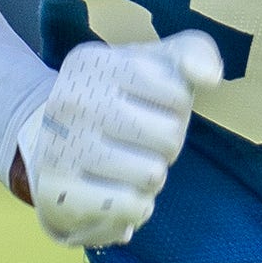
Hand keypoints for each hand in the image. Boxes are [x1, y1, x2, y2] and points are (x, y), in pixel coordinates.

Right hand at [14, 33, 221, 247]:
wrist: (51, 142)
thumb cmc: (121, 100)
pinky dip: (136, 207)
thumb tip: (210, 77)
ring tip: (123, 164)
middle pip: (169, 136)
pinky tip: (115, 192)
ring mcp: (57, 149)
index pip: (178, 94)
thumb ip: (194, 54)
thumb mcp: (157, 64)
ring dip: (150, 176)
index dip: (176, 107)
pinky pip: (132, 208)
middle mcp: (69, 102)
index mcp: (93, 64)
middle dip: (166, 143)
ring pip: (153, 175)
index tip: (146, 105)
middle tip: (136, 140)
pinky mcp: (57, 195)